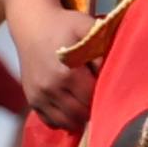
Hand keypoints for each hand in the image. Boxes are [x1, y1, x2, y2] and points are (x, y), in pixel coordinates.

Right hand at [14, 0, 97, 135]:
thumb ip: (103, 48)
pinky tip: (71, 110)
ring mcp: (39, 95)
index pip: (92, 99)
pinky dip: (63, 120)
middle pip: (80, 114)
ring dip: (79, 118)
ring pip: (65, 122)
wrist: (32, 24)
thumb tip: (115, 72)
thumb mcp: (87, 28)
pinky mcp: (32, 98)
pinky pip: (50, 121)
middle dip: (93, 110)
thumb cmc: (64, 24)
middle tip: (101, 99)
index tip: (109, 89)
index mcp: (66, 73)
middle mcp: (50, 88)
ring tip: (87, 107)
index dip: (104, 97)